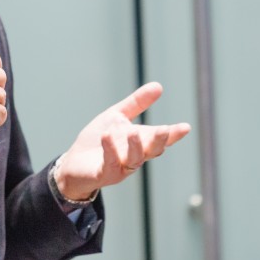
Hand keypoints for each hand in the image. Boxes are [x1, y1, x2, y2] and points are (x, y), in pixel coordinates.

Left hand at [54, 82, 190, 200]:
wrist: (73, 163)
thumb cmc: (98, 140)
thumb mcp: (117, 116)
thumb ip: (137, 103)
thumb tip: (158, 86)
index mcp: (140, 142)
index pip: (160, 139)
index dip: (173, 134)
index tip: (185, 127)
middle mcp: (134, 156)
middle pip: (152, 151)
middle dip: (159, 141)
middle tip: (165, 130)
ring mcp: (120, 167)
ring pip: (134, 160)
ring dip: (135, 147)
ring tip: (133, 132)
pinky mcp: (103, 173)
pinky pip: (109, 164)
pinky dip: (110, 150)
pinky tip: (107, 136)